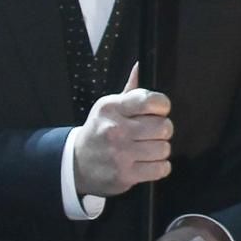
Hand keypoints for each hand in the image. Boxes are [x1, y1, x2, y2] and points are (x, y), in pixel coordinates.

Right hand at [73, 63, 172, 198]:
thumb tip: (141, 66)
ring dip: (160, 151)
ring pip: (164, 149)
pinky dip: (158, 167)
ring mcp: (120, 153)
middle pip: (164, 127)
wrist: (76, 163)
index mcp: (112, 107)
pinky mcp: (125, 174)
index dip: (162, 106)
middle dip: (162, 131)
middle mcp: (115, 129)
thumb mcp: (109, 107)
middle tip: (152, 134)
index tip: (157, 112)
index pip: (151, 100)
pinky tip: (147, 164)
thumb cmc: (98, 132)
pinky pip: (161, 168)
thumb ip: (130, 90)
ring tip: (147, 150)